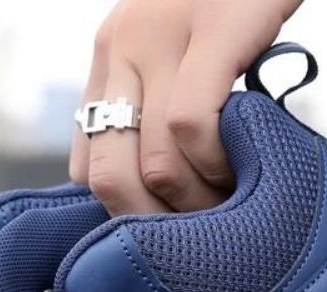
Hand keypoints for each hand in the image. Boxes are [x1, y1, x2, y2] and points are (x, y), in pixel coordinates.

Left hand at [70, 0, 302, 216]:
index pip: (86, 168)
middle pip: (110, 176)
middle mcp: (123, 44)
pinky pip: (193, 123)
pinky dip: (215, 162)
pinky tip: (240, 163)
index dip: (125, 214)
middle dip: (156, 223)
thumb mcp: (177, 53)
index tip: (166, 233)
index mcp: (108, 57)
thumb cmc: (235, 4)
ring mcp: (164, 33)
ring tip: (230, 196)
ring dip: (198, 200)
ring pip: (156, 162)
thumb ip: (153, 107)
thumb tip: (149, 189)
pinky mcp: (215, 27)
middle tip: (200, 230)